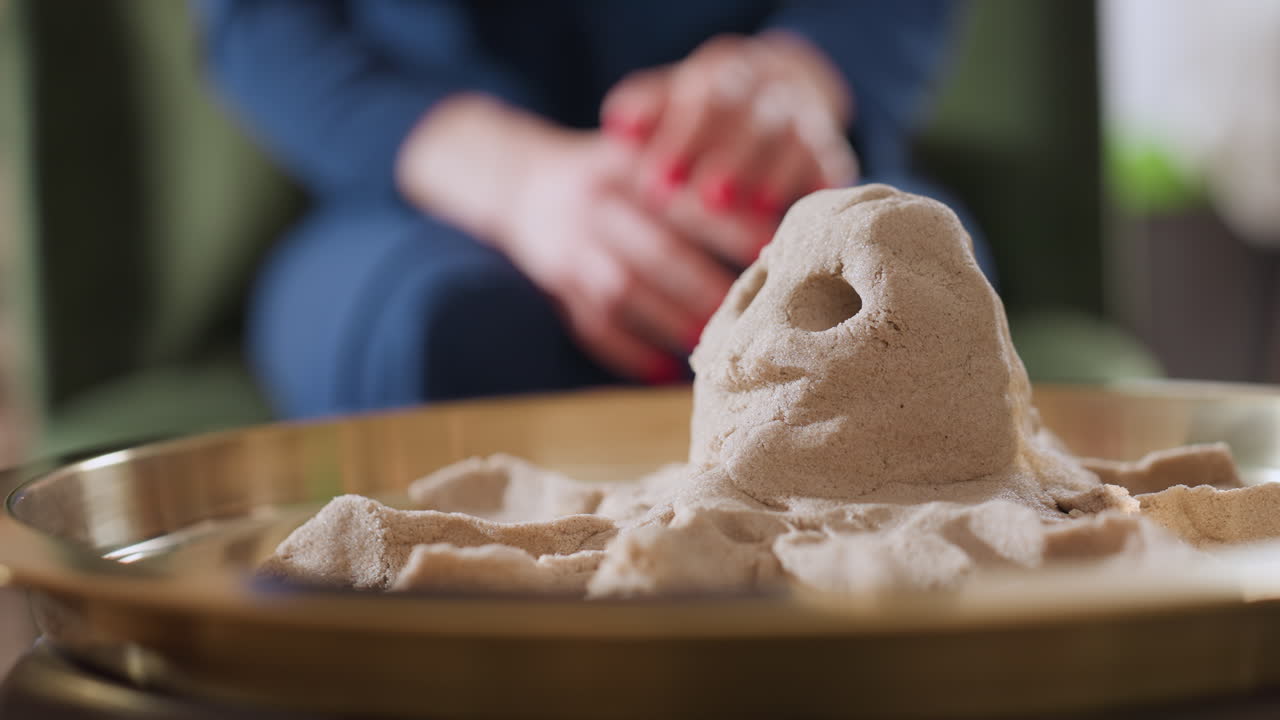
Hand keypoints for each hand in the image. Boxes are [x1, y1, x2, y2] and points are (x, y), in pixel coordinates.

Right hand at [396, 94, 736, 381]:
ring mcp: (570, 249)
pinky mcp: (556, 286)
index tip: (770, 249)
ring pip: (622, 293)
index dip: (728, 226)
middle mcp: (595, 207)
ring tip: (710, 345)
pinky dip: (627, 353)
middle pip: (654, 251)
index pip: (683, 198)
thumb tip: (767, 201)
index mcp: (625, 167)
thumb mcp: (643, 149)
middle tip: (750, 312)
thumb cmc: (611, 169)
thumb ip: (694, 164)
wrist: (520, 181)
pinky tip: (662, 371)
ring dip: (668, 322)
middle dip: (703, 285)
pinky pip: (590, 326)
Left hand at [602, 32, 858, 219]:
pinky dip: (823, 182)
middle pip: (754, 119)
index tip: (659, 181)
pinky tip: (809, 209)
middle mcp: (770, 90)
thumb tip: (616, 126)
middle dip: (733, 158)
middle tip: (709, 200)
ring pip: (797, 139)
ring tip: (759, 207)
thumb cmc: (710, 104)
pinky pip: (833, 161)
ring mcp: (806, 116)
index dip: (683, 139)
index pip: (704, 100)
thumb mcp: (676, 96)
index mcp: (726, 74)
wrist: (779, 83)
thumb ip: (647, 110)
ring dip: (778, 173)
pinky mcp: (831, 146)